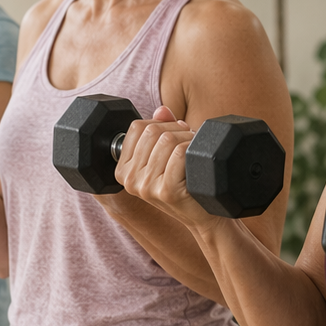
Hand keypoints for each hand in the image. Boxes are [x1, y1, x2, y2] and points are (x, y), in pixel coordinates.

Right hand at [114, 105, 208, 225]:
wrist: (202, 214)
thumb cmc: (183, 184)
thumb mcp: (164, 157)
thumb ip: (160, 131)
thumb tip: (162, 110)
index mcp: (122, 170)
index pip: (136, 127)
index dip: (159, 122)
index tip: (175, 131)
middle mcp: (129, 180)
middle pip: (152, 131)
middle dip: (176, 128)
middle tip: (189, 137)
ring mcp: (145, 187)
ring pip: (167, 140)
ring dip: (187, 137)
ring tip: (194, 147)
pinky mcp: (165, 191)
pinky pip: (179, 154)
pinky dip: (192, 149)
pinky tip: (196, 158)